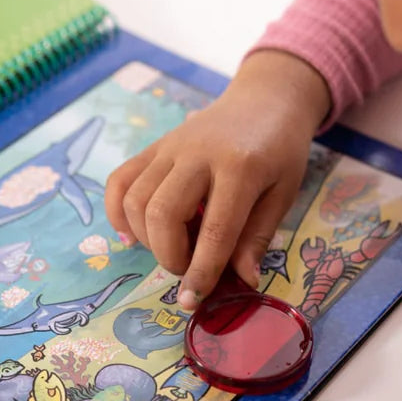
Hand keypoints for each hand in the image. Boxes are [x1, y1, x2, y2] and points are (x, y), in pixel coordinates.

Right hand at [105, 50, 330, 308]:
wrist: (265, 99)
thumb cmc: (279, 151)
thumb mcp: (283, 193)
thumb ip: (257, 237)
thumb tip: (242, 281)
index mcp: (240, 168)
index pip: (215, 230)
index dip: (201, 272)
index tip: (192, 301)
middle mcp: (198, 154)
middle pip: (162, 214)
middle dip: (169, 256)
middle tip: (187, 267)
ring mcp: (170, 147)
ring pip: (136, 201)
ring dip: (146, 238)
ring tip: (172, 246)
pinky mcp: (153, 146)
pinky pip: (120, 181)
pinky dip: (118, 212)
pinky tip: (133, 233)